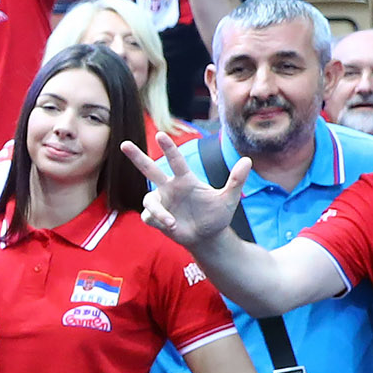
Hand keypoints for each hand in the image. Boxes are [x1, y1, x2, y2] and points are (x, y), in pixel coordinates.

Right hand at [126, 140, 246, 248]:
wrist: (208, 237)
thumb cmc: (216, 215)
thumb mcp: (228, 198)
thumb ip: (236, 180)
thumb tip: (248, 160)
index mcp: (185, 179)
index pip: (175, 160)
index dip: (168, 148)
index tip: (160, 135)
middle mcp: (169, 188)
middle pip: (149, 169)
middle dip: (137, 157)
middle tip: (124, 144)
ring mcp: (162, 203)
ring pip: (148, 199)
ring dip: (158, 210)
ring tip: (170, 222)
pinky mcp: (156, 218)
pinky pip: (150, 216)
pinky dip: (158, 220)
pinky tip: (170, 225)